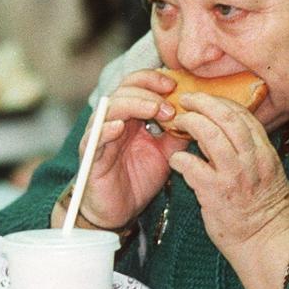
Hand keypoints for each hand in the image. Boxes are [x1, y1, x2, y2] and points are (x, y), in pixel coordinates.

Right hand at [62, 69, 188, 229]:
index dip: (153, 79)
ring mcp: (100, 136)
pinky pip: (94, 138)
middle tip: (170, 106)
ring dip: (134, 105)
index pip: (137, 83)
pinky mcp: (91, 156)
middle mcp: (113, 119)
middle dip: (149, 92)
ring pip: (110, 108)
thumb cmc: (139, 178)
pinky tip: (119, 127)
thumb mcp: (166, 152)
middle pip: (123, 90)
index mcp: (131, 115)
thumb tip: (197, 114)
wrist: (120, 210)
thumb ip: (178, 133)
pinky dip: (105, 129)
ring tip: (154, 110)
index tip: (175, 85)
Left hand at [167, 91, 288, 254]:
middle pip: (227, 117)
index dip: (223, 102)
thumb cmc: (265, 213)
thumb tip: (227, 135)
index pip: (245, 116)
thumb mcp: (268, 175)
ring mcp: (234, 176)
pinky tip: (175, 160)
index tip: (208, 99)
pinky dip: (180, 159)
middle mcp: (252, 161)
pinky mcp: (216, 194)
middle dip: (204, 103)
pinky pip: (192, 166)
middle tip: (187, 100)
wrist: (267, 245)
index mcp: (265, 154)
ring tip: (179, 122)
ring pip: (211, 135)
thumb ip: (250, 153)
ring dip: (191, 123)